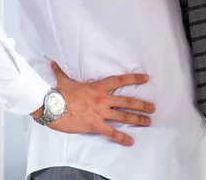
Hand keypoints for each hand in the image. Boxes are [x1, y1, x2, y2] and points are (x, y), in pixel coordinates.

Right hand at [32, 62, 155, 145]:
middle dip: (141, 105)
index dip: (134, 78)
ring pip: (123, 116)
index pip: (120, 81)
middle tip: (152, 108)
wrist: (53, 107)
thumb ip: (60, 72)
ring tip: (147, 122)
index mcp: (98, 87)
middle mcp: (103, 99)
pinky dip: (121, 137)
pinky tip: (130, 141)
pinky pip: (111, 132)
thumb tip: (53, 63)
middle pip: (127, 101)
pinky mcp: (95, 125)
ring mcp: (100, 113)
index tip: (146, 78)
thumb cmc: (59, 94)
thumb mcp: (63, 80)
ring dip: (137, 119)